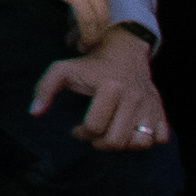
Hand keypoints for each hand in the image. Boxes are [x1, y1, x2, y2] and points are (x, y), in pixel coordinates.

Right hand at [0, 0, 116, 48]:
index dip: (97, 13)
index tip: (86, 25)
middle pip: (105, 7)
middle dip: (96, 28)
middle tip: (83, 40)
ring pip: (99, 17)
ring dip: (91, 36)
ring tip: (80, 45)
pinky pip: (87, 19)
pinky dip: (84, 34)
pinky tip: (77, 41)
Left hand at [37, 25, 171, 152]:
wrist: (124, 50)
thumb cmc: (90, 64)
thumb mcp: (63, 69)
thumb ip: (45, 88)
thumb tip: (34, 113)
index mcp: (110, 87)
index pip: (95, 126)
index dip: (81, 133)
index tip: (76, 129)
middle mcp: (133, 97)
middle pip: (117, 140)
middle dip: (100, 144)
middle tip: (93, 135)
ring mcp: (150, 105)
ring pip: (141, 143)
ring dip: (124, 145)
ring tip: (112, 135)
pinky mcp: (161, 110)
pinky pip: (160, 138)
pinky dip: (147, 140)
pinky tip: (132, 131)